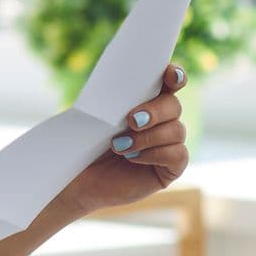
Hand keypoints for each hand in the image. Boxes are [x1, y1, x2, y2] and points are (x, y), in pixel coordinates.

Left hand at [50, 63, 191, 219]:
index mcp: (146, 101)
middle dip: (154, 111)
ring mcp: (168, 145)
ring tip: (119, 146)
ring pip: (176, 130)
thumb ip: (115, 100)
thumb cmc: (84, 145)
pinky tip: (133, 157)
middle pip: (174, 105)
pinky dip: (155, 154)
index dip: (175, 75)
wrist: (78, 180)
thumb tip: (121, 86)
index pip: (170, 82)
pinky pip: (178, 155)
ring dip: (147, 137)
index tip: (169, 74)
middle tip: (131, 120)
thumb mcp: (96, 118)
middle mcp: (161, 121)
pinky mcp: (169, 169)